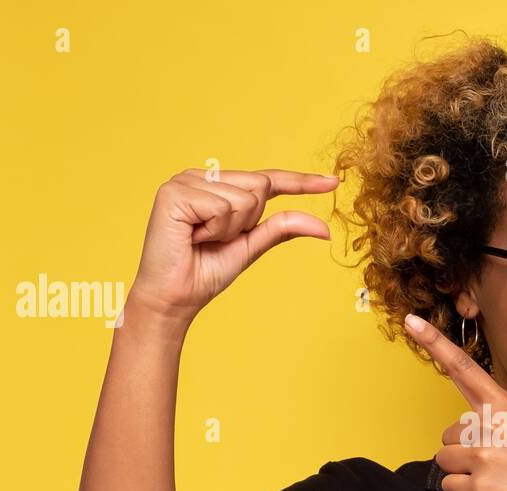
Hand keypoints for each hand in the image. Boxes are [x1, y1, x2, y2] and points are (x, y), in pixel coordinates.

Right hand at [125, 167, 337, 334]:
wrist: (175, 298)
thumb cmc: (205, 272)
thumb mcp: (251, 246)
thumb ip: (282, 228)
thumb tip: (323, 226)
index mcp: (219, 186)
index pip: (267, 179)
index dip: (301, 181)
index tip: (333, 182)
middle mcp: (202, 177)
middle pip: (260, 185)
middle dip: (249, 222)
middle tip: (217, 239)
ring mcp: (185, 180)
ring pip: (245, 198)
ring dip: (230, 229)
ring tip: (201, 239)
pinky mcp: (173, 192)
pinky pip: (222, 207)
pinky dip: (215, 229)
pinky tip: (191, 236)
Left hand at [402, 313, 506, 490]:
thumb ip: (497, 424)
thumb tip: (464, 437)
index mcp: (505, 405)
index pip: (464, 368)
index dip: (435, 343)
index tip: (411, 321)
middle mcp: (491, 425)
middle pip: (448, 434)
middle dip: (466, 451)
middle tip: (502, 463)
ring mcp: (484, 455)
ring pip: (445, 460)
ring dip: (464, 472)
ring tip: (501, 479)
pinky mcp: (479, 487)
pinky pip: (450, 486)